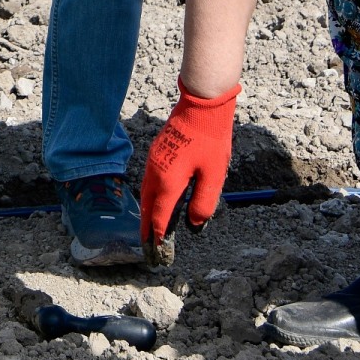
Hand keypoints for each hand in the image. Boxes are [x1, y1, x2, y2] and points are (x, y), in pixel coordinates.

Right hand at [140, 81, 237, 246]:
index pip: (159, 216)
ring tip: (148, 231)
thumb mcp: (213, 175)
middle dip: (146, 230)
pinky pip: (148, 182)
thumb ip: (203, 203)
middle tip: (148, 250)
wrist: (202, 105)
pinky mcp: (157, 153)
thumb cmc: (211, 139)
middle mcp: (155, 173)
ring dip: (146, 214)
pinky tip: (155, 203)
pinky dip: (149, 199)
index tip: (158, 254)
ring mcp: (154, 161)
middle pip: (147, 208)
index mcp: (168, 181)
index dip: (158, 237)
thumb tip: (194, 225)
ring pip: (145, 195)